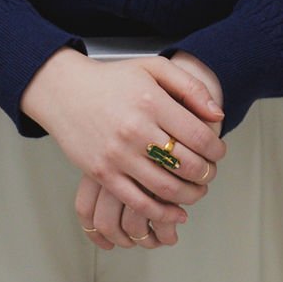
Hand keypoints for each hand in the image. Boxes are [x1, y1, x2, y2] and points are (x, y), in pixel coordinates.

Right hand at [20, 49, 224, 244]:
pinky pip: (137, 202)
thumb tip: (217, 115)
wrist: (64, 91)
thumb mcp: (154, 68)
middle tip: (210, 173)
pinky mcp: (102, 173)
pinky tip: (176, 213)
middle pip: (186, 165)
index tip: (218, 152)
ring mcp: (117, 154)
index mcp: (151, 102)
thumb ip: (190, 87)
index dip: (216, 150)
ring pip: (166, 188)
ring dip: (190, 195)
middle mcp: (134, 129)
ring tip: (197, 191)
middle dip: (207, 173)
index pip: (198, 136)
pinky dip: (162, 213)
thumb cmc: (111, 80)